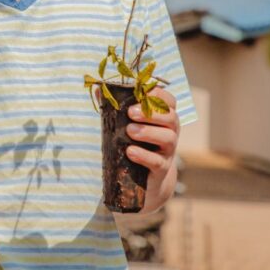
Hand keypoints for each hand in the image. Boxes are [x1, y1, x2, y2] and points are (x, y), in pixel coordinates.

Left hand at [124, 87, 180, 213]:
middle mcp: (170, 132)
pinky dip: (144, 155)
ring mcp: (168, 152)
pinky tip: (130, 152)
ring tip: (130, 131)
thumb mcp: (127, 125)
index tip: (143, 93)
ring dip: (148, 132)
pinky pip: (157, 161)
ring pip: (168, 138)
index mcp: (163, 118)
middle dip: (151, 113)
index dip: (158, 95)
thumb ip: (116, 107)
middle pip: (171, 118)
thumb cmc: (134, 144)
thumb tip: (98, 89)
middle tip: (130, 112)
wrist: (141, 180)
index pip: (169, 101)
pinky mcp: (161, 169)